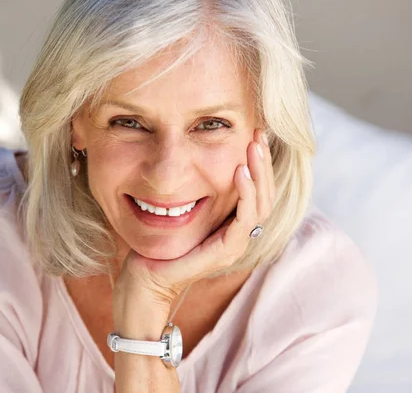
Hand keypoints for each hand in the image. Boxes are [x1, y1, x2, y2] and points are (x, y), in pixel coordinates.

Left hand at [115, 129, 275, 307]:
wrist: (145, 277)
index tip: (254, 135)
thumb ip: (197, 192)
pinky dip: (246, 194)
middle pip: (266, 195)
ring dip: (260, 173)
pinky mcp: (226, 251)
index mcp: (233, 225)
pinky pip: (245, 220)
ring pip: (262, 205)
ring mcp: (236, 244)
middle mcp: (240, 234)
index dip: (260, 164)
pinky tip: (240, 173)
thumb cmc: (159, 243)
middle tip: (259, 134)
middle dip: (264, 162)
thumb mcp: (182, 209)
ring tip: (254, 147)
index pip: (259, 191)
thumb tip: (197, 159)